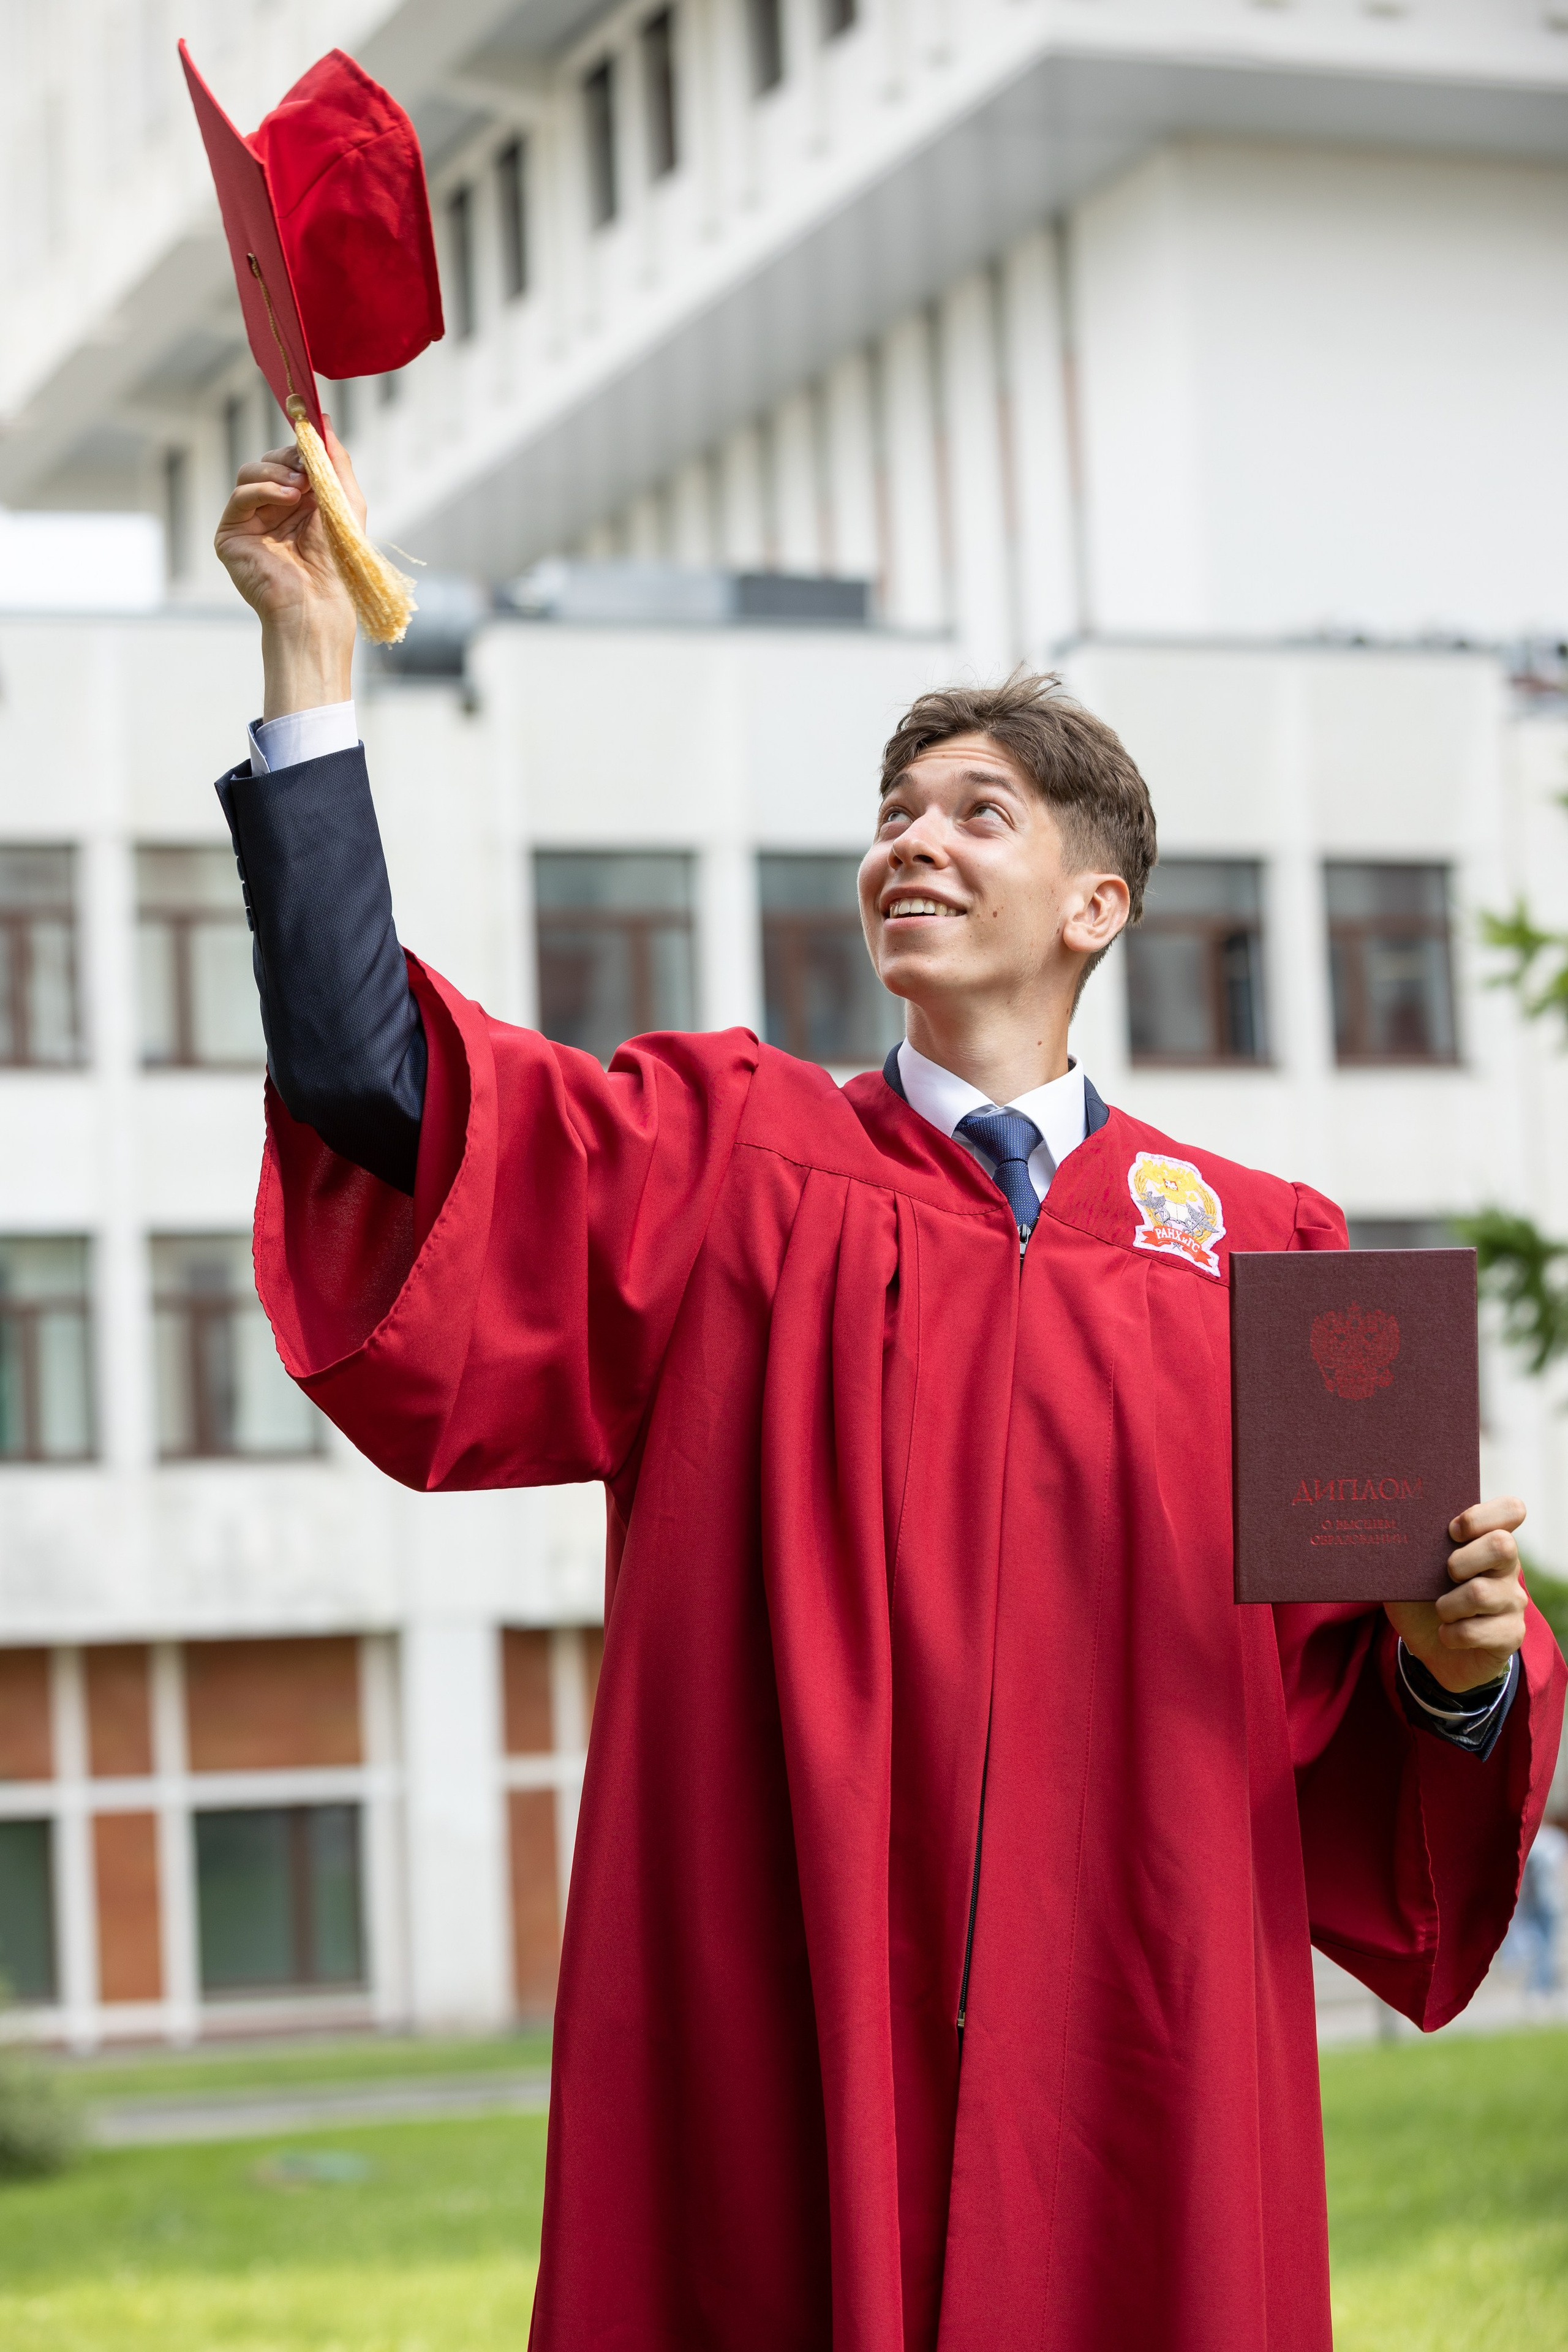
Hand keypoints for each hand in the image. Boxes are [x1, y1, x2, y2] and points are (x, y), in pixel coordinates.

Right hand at [213, 417, 360, 716]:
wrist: (318, 602)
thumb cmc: (337, 561)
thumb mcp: (346, 501)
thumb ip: (335, 460)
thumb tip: (325, 420)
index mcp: (298, 503)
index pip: (290, 460)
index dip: (299, 447)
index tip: (311, 439)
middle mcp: (271, 509)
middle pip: (268, 461)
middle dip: (289, 460)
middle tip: (308, 473)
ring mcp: (249, 521)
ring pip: (250, 472)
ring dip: (276, 474)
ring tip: (300, 491)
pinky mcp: (231, 534)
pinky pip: (239, 496)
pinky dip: (262, 489)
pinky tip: (286, 498)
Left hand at [1384, 1497, 1527, 1692]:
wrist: (1432, 1649)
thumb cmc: (1421, 1600)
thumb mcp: (1409, 1571)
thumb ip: (1409, 1549)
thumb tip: (1384, 1529)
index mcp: (1486, 1541)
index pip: (1510, 1510)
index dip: (1482, 1516)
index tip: (1452, 1530)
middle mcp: (1507, 1567)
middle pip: (1501, 1545)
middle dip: (1461, 1559)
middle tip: (1445, 1575)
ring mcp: (1513, 1601)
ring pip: (1480, 1592)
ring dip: (1446, 1605)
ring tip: (1441, 1612)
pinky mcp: (1511, 1634)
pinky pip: (1475, 1631)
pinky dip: (1450, 1635)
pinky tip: (1446, 1635)